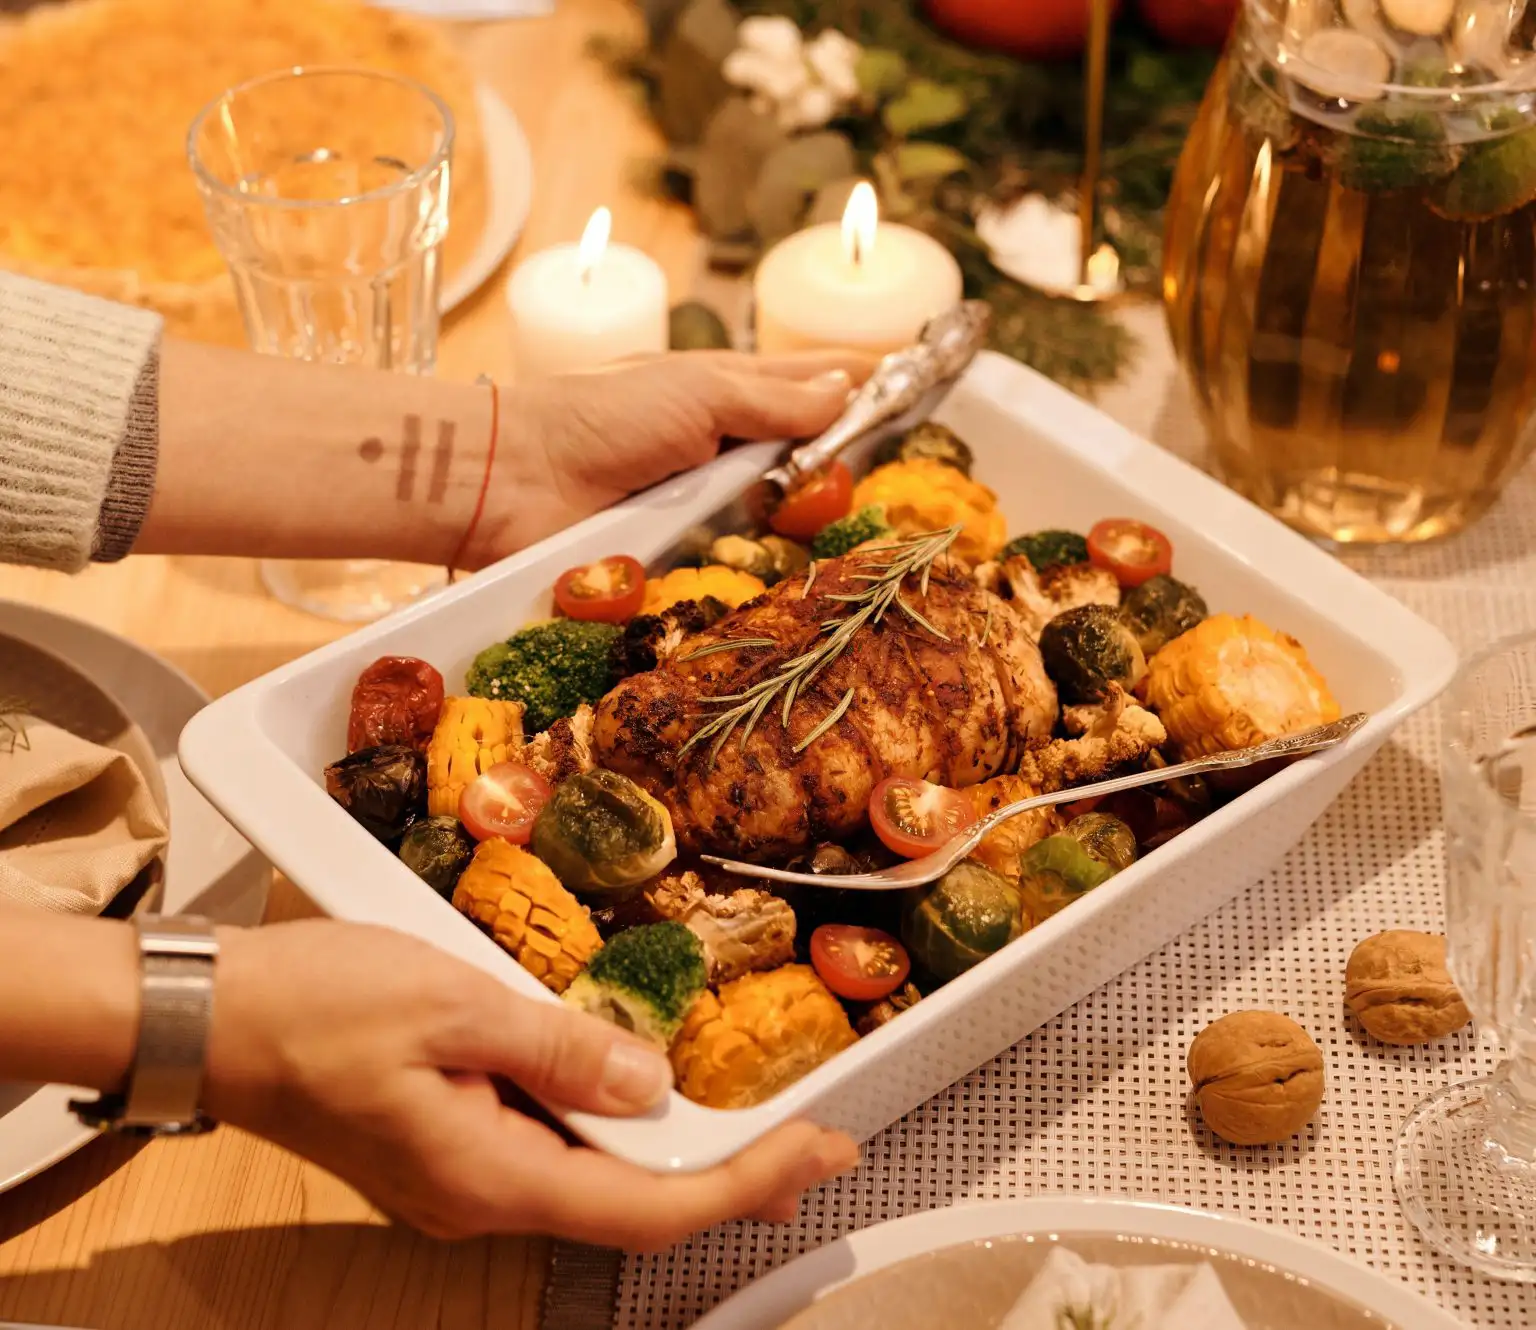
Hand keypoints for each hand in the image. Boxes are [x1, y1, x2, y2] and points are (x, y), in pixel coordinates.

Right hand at [203, 919, 858, 1245]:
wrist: (214, 1018)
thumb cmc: (317, 1005)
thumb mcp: (454, 1004)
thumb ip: (560, 1047)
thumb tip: (651, 1083)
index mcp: (489, 1173)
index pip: (648, 1204)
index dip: (745, 1182)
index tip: (818, 1153)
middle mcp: (480, 1197)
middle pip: (633, 1204)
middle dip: (734, 1177)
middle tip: (818, 1147)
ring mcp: (460, 1177)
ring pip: (594, 1178)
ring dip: (677, 1153)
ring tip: (759, 1127)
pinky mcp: (447, 1145)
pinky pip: (551, 1149)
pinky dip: (615, 1127)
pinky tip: (644, 1098)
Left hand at [471, 350, 872, 565]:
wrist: (515, 483)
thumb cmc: (602, 418)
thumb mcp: (699, 391)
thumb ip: (775, 398)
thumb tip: (849, 389)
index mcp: (728, 392)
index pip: (814, 384)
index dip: (865, 386)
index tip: (925, 388)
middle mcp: (722, 450)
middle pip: (806, 460)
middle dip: (850, 470)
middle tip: (912, 480)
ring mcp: (704, 508)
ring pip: (780, 521)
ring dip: (815, 529)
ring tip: (875, 540)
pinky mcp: (683, 561)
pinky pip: (741, 570)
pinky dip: (770, 574)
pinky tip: (814, 585)